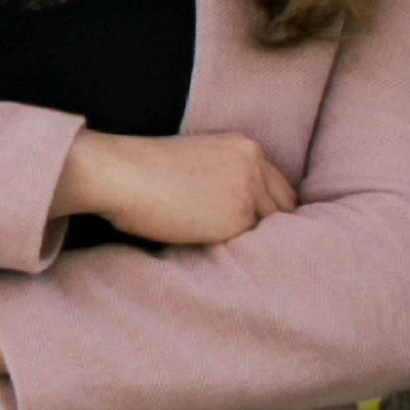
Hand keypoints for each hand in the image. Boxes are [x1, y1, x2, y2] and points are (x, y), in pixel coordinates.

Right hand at [52, 129, 297, 247]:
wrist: (126, 174)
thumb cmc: (146, 169)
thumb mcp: (198, 159)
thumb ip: (225, 176)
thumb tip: (233, 209)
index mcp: (247, 148)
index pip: (278, 186)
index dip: (270, 209)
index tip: (262, 227)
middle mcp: (255, 167)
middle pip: (284, 208)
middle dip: (271, 229)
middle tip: (262, 251)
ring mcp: (249, 193)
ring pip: (269, 229)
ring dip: (255, 243)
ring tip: (243, 260)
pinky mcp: (237, 220)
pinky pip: (249, 245)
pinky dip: (240, 255)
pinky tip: (226, 261)